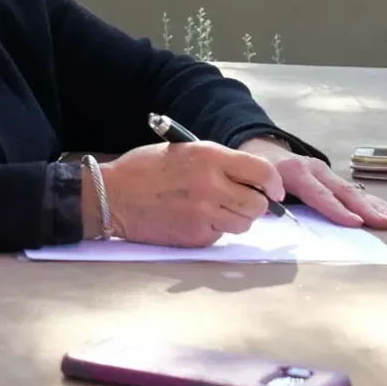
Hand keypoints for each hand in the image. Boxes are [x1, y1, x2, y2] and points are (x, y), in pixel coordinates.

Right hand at [98, 141, 282, 247]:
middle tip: (245, 201)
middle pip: (258, 205)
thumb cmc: (144, 169)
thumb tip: (250, 179)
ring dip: (237, 218)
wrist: (112, 195)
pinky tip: (194, 219)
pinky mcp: (195, 236)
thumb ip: (218, 162)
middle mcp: (211, 186)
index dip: (274, 185)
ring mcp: (203, 214)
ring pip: (244, 224)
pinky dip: (214, 228)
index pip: (263, 173)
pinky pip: (220, 235)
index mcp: (210, 158)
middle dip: (257, 204)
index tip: (274, 191)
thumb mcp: (183, 149)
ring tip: (217, 209)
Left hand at [237, 137, 386, 229]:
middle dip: (366, 209)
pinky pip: (355, 191)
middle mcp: (315, 169)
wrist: (262, 151)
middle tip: (385, 223)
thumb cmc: (257, 174)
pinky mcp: (332, 177)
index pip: (318, 194)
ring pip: (353, 190)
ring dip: (375, 206)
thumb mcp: (254, 183)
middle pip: (343, 192)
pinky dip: (373, 202)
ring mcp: (326, 172)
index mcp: (295, 172)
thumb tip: (273, 217)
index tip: (355, 222)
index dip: (336, 209)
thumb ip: (262, 199)